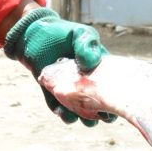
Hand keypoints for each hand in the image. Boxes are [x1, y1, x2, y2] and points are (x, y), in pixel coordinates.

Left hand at [3, 6, 115, 125]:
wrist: (36, 36)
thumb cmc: (63, 33)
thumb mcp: (80, 34)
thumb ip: (87, 44)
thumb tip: (91, 63)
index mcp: (101, 72)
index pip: (115, 91)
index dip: (116, 100)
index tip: (110, 101)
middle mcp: (89, 86)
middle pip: (101, 107)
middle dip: (100, 114)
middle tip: (95, 110)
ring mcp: (73, 93)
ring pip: (82, 114)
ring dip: (81, 117)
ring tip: (76, 113)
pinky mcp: (55, 97)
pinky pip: (62, 111)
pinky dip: (63, 114)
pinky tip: (61, 110)